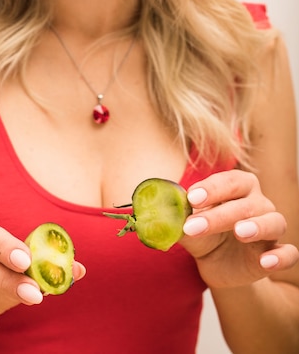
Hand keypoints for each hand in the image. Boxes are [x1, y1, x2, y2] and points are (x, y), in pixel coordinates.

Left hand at [180, 170, 298, 287]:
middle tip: (194, 225)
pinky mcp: (276, 253)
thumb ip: (178, 219)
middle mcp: (258, 202)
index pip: (229, 181)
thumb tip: (159, 213)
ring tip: (240, 232)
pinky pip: (289, 253)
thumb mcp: (188, 226)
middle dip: (219, 214)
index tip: (191, 198)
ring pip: (274, 221)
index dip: (211, 188)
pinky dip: (280, 257)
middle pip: (246, 203)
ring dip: (258, 225)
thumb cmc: (204, 233)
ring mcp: (270, 228)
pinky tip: (265, 262)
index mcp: (237, 187)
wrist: (216, 264)